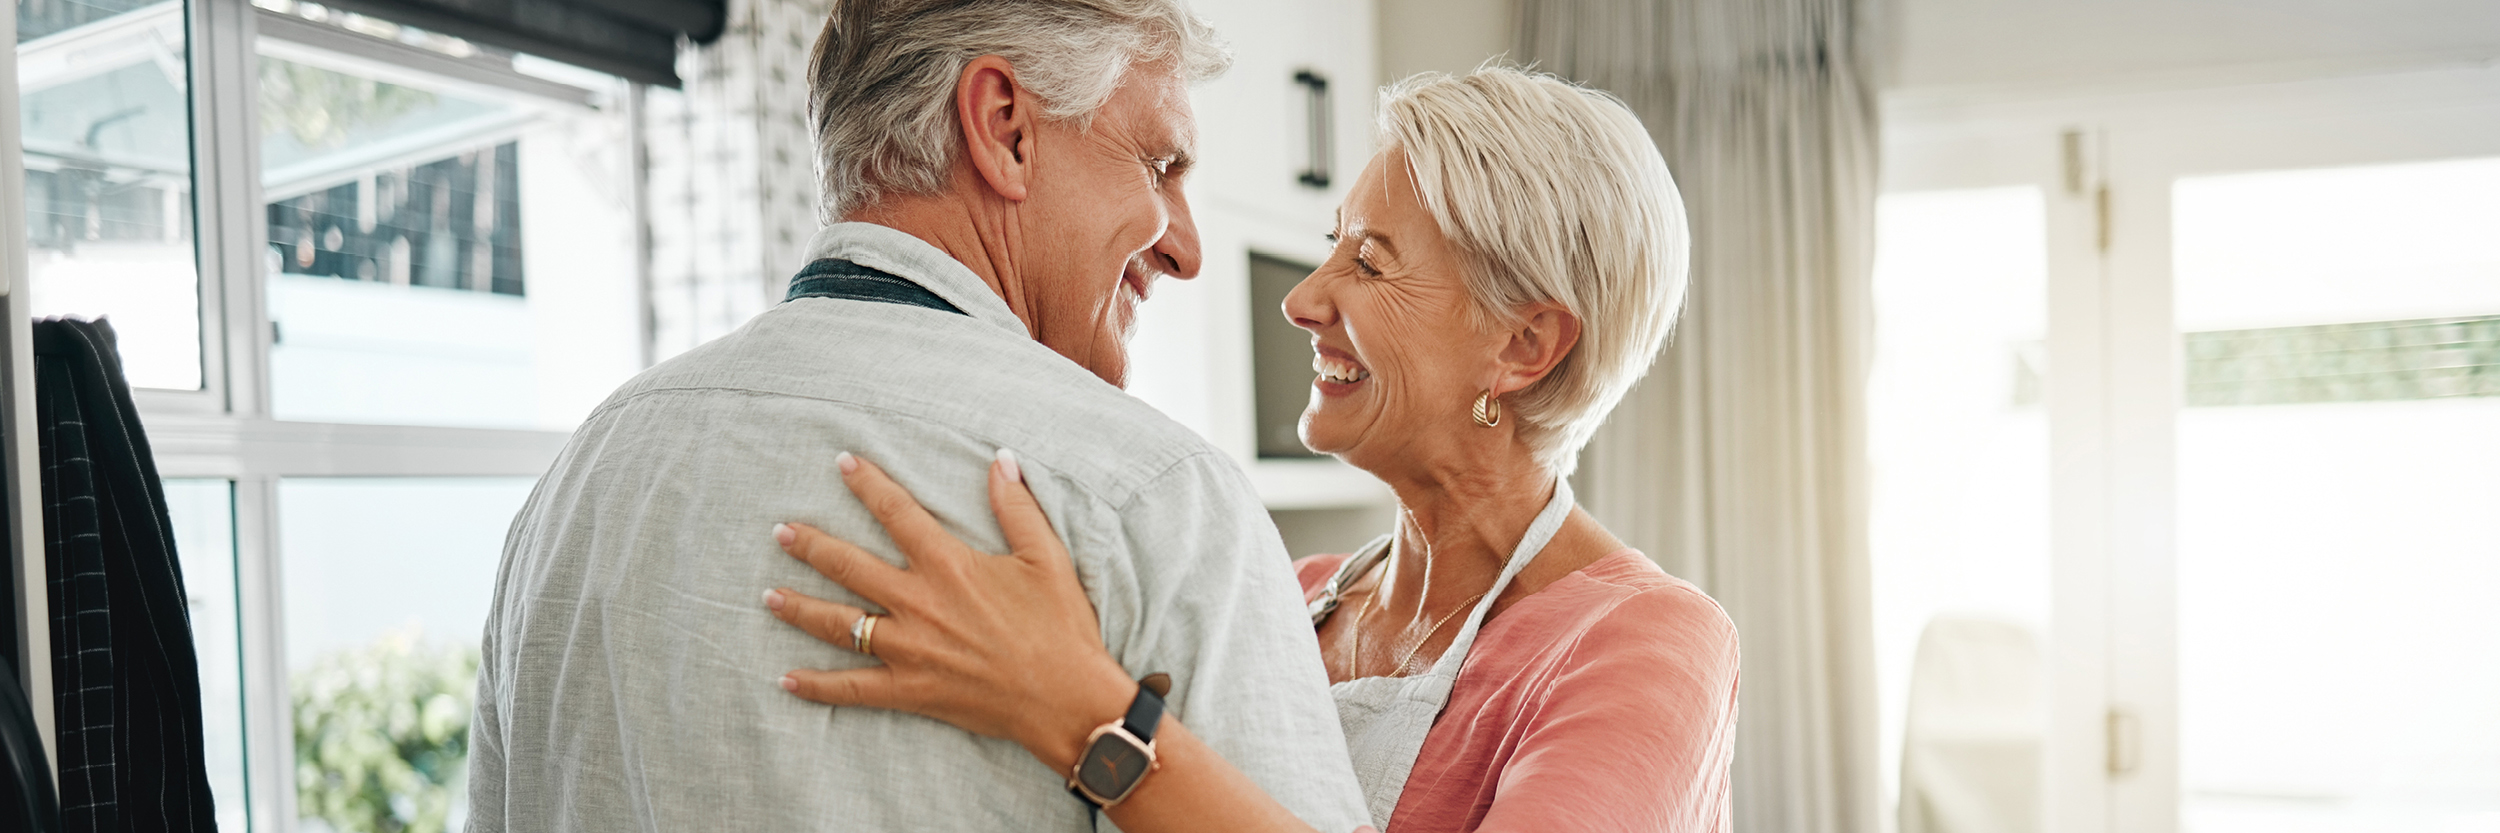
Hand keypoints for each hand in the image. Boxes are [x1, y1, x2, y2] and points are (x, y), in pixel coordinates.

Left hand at [763, 450, 1137, 773]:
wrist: (1066, 699)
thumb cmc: (1061, 627)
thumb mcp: (1046, 559)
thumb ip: (1017, 508)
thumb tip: (1001, 460)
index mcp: (949, 566)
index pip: (897, 514)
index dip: (868, 485)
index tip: (843, 463)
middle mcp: (919, 604)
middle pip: (849, 567)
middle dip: (810, 546)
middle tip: (780, 531)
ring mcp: (909, 650)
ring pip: (839, 624)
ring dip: (800, 608)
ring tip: (768, 596)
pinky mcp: (911, 691)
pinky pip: (853, 688)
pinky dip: (817, 687)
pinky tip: (787, 680)